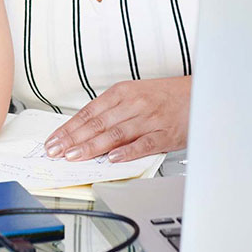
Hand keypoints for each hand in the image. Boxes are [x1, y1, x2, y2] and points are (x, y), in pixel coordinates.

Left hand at [44, 77, 190, 162]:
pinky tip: (113, 159)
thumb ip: (112, 110)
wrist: (198, 93)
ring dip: (93, 146)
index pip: (89, 112)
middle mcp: (134, 103)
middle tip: (55, 151)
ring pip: (116, 134)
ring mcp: (149, 119)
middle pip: (98, 123)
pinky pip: (143, 144)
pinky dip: (127, 152)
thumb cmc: (165, 95)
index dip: (69, 127)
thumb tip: (84, 129)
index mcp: (123, 92)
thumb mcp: (135, 94)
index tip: (53, 140)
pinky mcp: (164, 134)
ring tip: (75, 156)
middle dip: (73, 139)